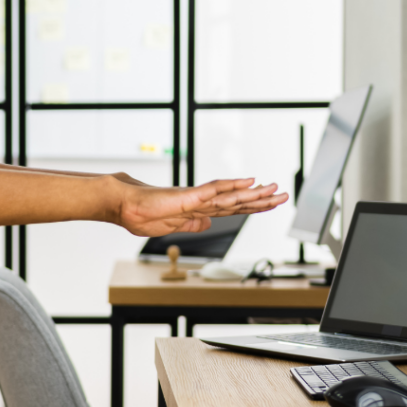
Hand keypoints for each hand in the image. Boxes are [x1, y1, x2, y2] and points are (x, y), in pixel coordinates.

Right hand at [113, 178, 287, 236]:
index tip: (270, 203)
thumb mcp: (171, 226)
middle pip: (237, 202)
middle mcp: (201, 203)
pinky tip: (247, 180)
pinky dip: (231, 185)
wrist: (123, 205)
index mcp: (197, 211)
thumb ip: (191, 224)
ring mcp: (195, 198)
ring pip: (230, 195)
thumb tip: (207, 223)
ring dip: (254, 192)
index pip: (231, 209)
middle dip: (261, 199)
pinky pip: (213, 189)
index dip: (252, 207)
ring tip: (274, 188)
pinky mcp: (187, 196)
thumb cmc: (141, 215)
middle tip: (283, 194)